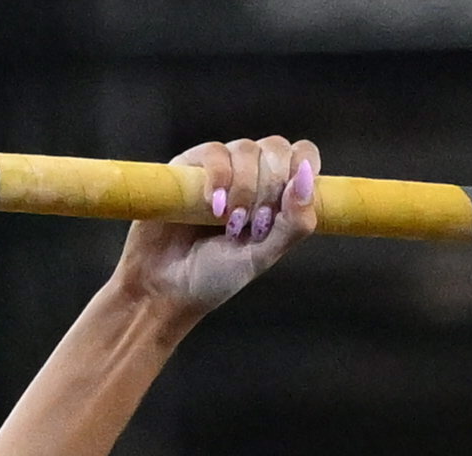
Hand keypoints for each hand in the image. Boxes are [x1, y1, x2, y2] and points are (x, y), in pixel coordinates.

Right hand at [116, 136, 318, 317]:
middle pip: (277, 149)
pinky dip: (219, 177)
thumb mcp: (263, 256)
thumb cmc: (214, 277)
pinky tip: (213, 206)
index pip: (302, 155)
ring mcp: (219, 169)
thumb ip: (294, 224)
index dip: (301, 170)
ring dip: (244, 187)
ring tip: (228, 223)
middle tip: (252, 225)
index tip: (286, 205)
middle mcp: (249, 174)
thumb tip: (307, 178)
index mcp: (275, 193)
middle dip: (270, 187)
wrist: (164, 289)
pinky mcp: (187, 167)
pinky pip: (213, 153)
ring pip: (246, 149)